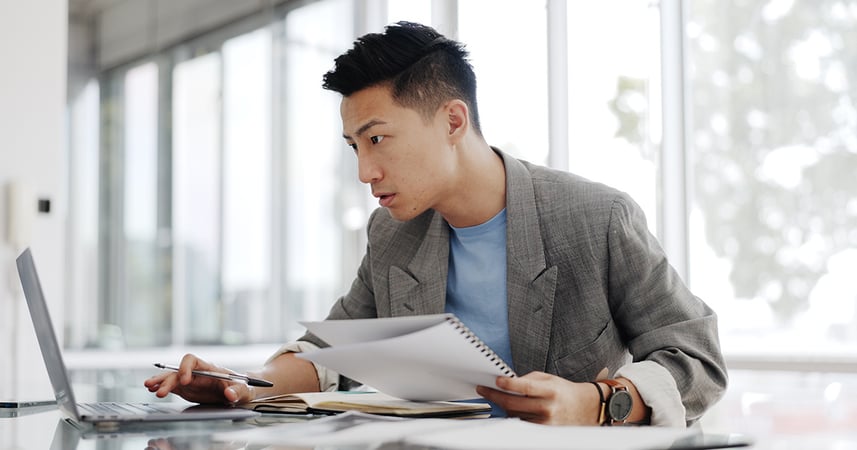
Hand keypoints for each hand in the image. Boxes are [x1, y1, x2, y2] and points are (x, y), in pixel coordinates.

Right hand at [143, 353, 253, 404]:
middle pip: (178, 371)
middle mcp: (197, 372)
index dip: (186, 369)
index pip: (192, 361)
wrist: (239, 391)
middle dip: (168, 379)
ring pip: (172, 378)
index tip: (185, 381)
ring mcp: (190, 381)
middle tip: (159, 390)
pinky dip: (162, 388)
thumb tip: (229, 395)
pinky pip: (172, 387)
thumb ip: (237, 391)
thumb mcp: (243, 389)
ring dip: (160, 382)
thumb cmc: (242, 386)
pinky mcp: (187, 389)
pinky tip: (153, 390)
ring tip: (149, 387)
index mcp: (209, 368)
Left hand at [476, 371, 600, 424]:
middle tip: (483, 390)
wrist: (584, 408)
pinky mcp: (543, 431)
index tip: (496, 380)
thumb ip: (529, 379)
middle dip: (495, 396)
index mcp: (550, 390)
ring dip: (502, 406)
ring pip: (514, 414)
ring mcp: (545, 422)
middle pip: (514, 403)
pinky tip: (507, 408)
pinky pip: (521, 423)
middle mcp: (547, 407)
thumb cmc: (564, 391)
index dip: (508, 384)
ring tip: (495, 397)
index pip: (525, 387)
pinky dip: (512, 415)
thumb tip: (507, 382)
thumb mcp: (548, 378)